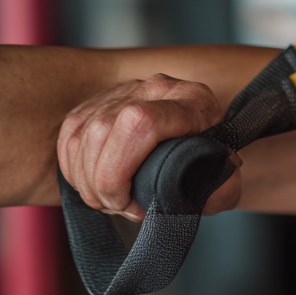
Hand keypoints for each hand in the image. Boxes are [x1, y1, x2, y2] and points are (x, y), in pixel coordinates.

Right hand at [57, 73, 241, 221]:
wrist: (205, 141)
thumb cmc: (213, 163)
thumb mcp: (225, 179)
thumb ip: (220, 190)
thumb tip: (198, 194)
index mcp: (192, 102)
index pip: (141, 122)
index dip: (122, 170)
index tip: (132, 202)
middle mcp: (156, 88)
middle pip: (103, 129)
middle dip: (101, 182)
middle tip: (121, 206)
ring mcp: (126, 90)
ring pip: (82, 134)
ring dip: (86, 180)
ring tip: (112, 199)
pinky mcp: (101, 101)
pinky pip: (69, 136)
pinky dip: (75, 169)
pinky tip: (95, 185)